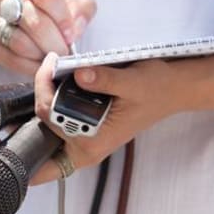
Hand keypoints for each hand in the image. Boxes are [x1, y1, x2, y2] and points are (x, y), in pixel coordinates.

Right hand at [0, 0, 95, 75]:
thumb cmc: (34, 6)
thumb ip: (79, 6)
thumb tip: (77, 25)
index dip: (64, 19)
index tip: (71, 35)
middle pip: (35, 21)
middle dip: (55, 43)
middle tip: (64, 53)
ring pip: (20, 43)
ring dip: (41, 56)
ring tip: (50, 58)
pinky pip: (9, 59)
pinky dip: (29, 67)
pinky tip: (37, 65)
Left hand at [30, 53, 194, 184]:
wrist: (172, 90)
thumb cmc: (155, 89)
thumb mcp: (132, 82)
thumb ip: (105, 80)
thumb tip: (81, 74)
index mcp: (92, 144)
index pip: (50, 119)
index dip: (42, 92)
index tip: (50, 66)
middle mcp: (84, 149)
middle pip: (42, 123)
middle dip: (41, 94)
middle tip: (51, 63)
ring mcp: (83, 142)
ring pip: (45, 126)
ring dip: (44, 99)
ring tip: (52, 70)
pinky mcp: (84, 131)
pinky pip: (57, 123)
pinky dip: (53, 104)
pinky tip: (57, 82)